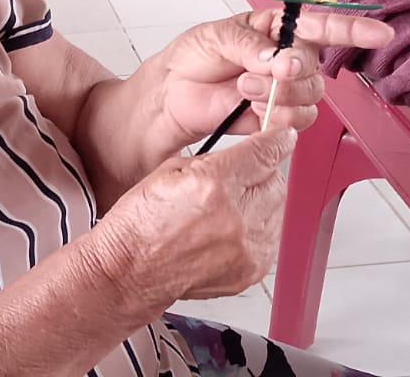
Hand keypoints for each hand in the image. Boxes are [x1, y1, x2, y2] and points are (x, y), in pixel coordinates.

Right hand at [97, 127, 296, 301]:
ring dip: (259, 205)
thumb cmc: (141, 223)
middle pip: (277, 181)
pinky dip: (255, 231)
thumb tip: (251, 150)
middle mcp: (235, 217)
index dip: (276, 140)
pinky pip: (270, 239)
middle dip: (261, 176)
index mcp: (212, 184)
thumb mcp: (171, 169)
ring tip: (225, 212)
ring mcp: (246, 248)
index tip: (279, 138)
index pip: (267, 151)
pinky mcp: (251, 270)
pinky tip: (227, 232)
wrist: (130, 272)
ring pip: (277, 210)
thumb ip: (218, 157)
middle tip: (236, 182)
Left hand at [141, 11, 393, 158]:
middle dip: (294, 71)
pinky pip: (296, 121)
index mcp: (276, 30)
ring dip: (279, 95)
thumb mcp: (215, 37)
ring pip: (310, 97)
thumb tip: (280, 57)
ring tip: (244, 87)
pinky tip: (252, 108)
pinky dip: (277, 117)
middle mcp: (286, 59)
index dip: (353, 28)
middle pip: (317, 67)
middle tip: (267, 70)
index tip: (379, 31)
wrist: (170, 96)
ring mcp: (283, 90)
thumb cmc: (190, 58)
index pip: (323, 26)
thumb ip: (251, 45)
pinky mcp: (275, 117)